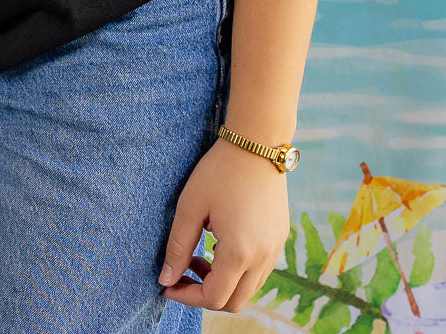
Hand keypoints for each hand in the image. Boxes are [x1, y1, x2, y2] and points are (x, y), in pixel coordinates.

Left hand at [158, 136, 289, 311]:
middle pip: (232, 302)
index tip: (168, 284)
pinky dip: (238, 271)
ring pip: (248, 289)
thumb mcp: (190, 206)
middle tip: (183, 272)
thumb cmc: (219, 171)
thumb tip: (165, 279)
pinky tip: (220, 244)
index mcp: (239, 252)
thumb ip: (177, 247)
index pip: (213, 298)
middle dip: (204, 295)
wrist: (257, 142)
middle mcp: (263, 258)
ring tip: (200, 255)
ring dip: (222, 283)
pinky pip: (259, 271)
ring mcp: (275, 249)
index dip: (187, 296)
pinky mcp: (280, 238)